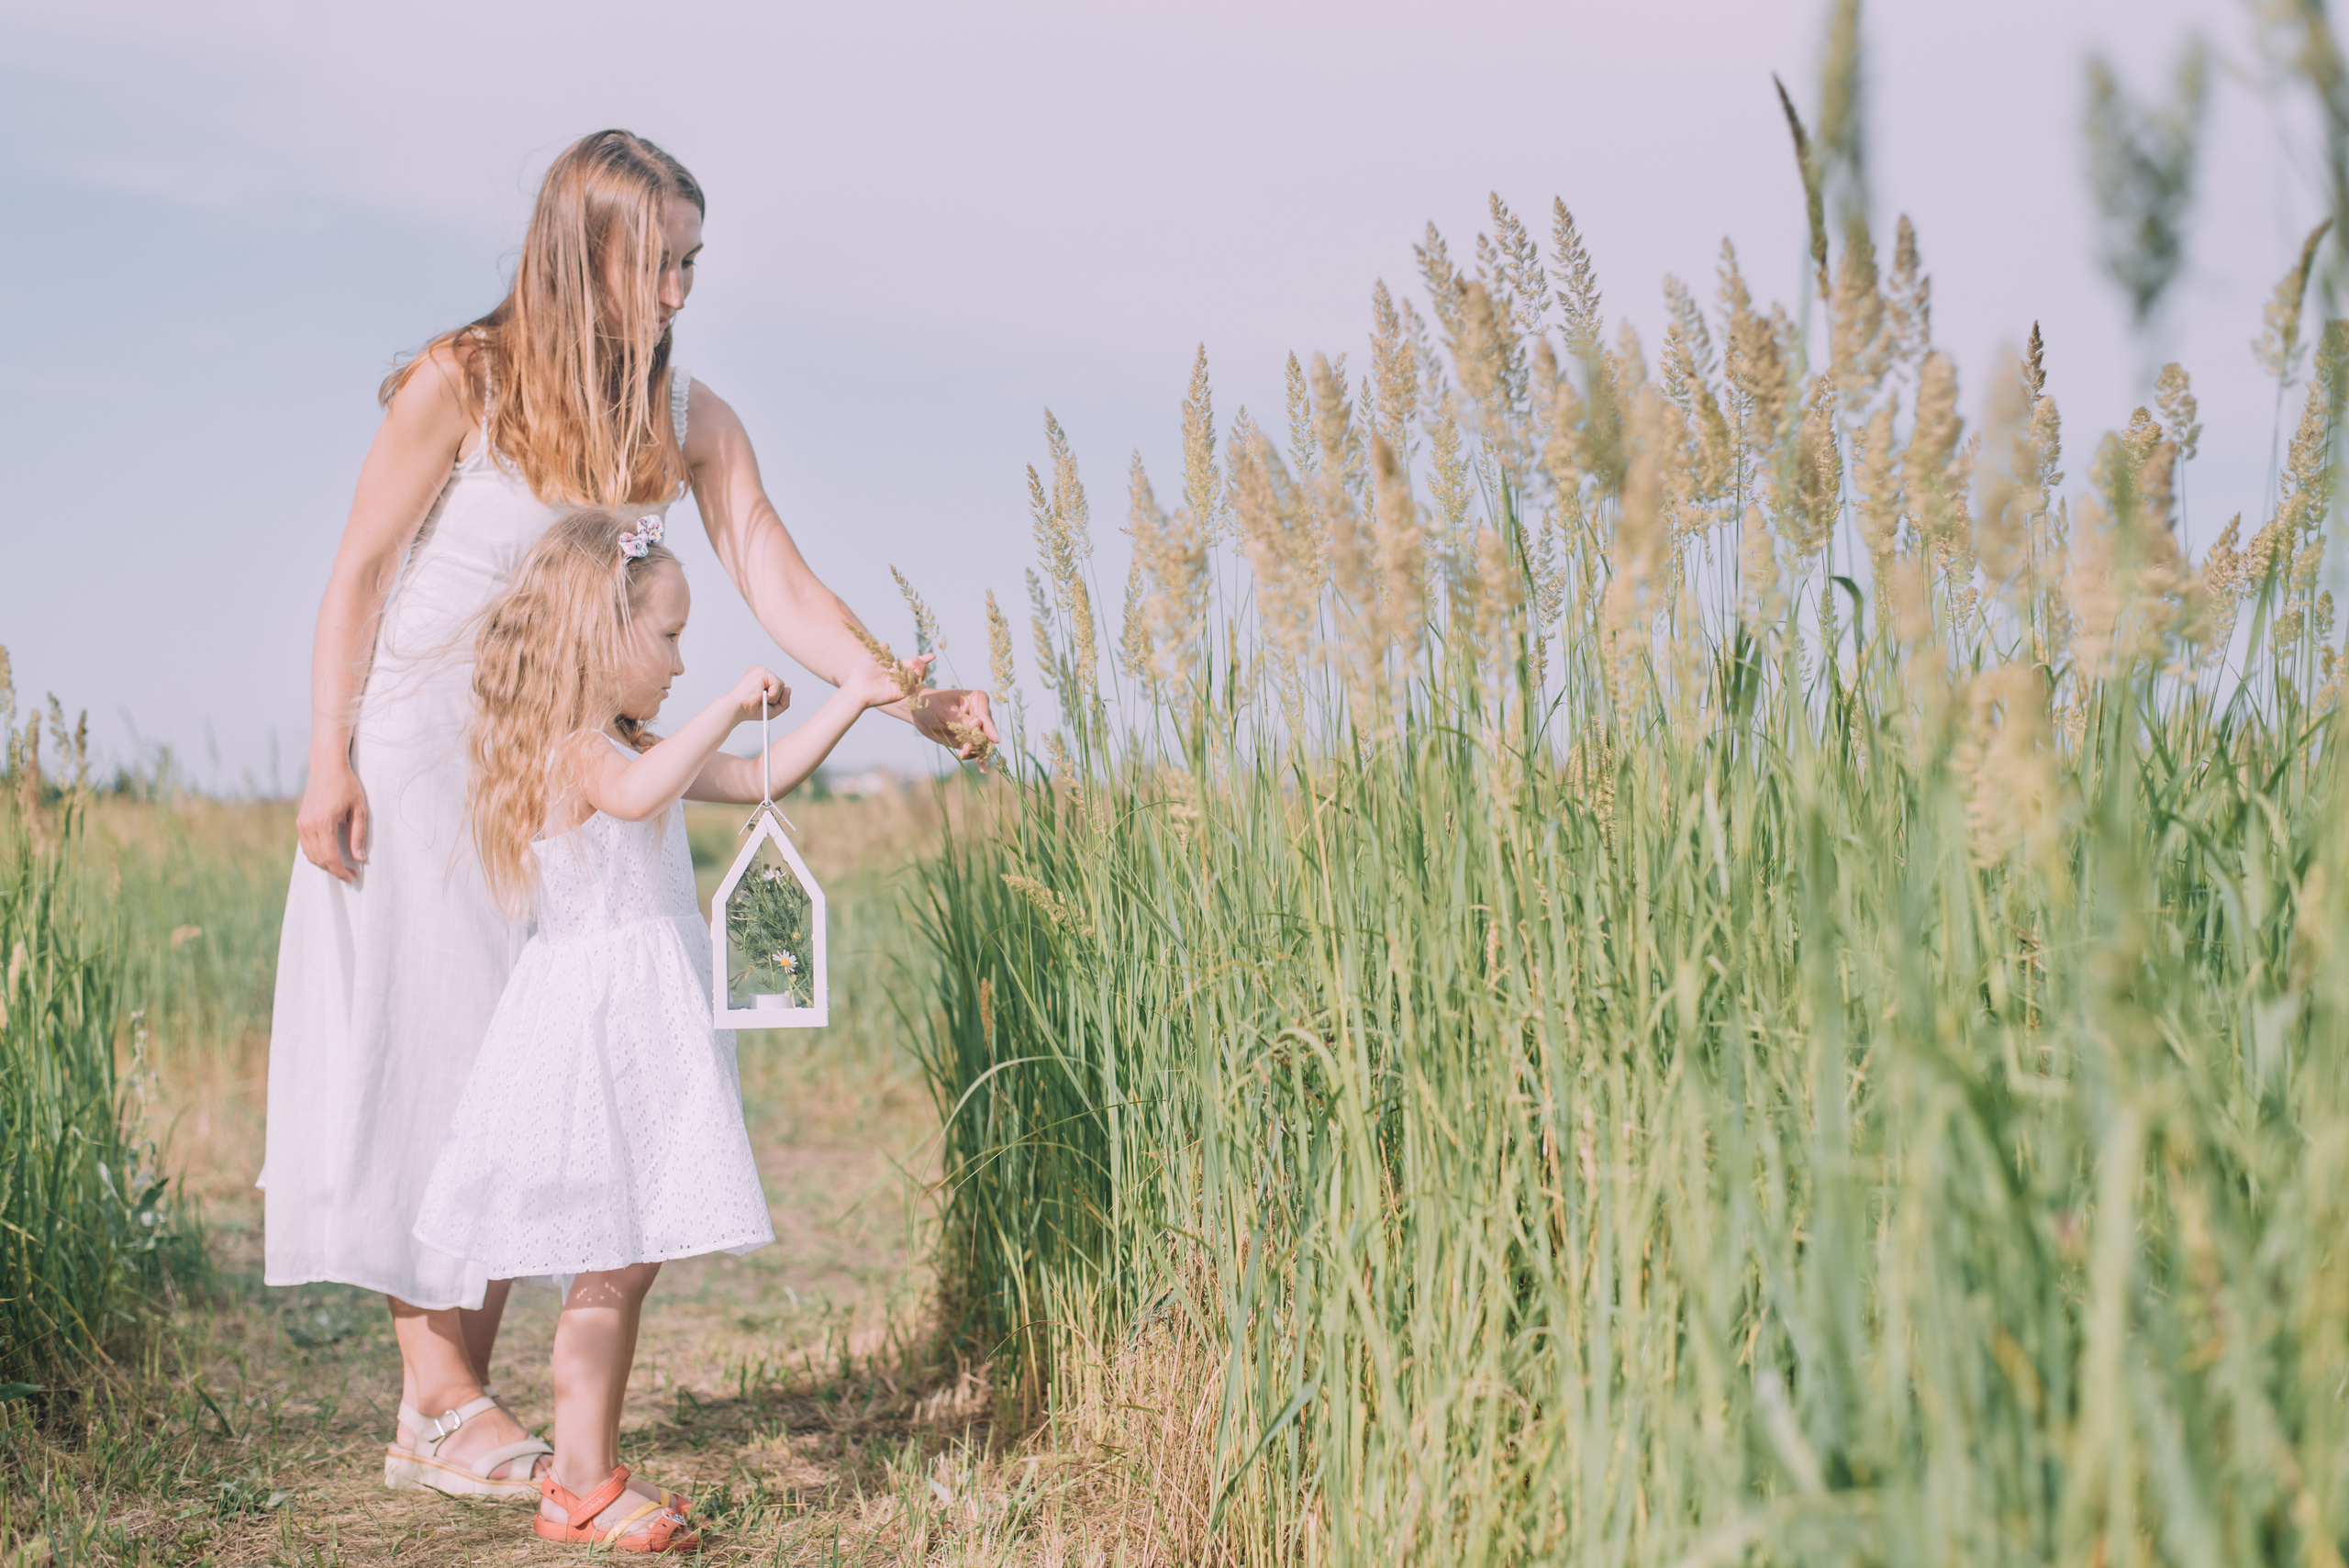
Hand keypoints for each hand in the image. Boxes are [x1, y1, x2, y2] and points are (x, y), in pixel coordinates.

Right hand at [296, 758, 368, 884]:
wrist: (326, 766)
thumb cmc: (346, 785)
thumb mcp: (360, 808)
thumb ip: (359, 835)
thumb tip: (359, 858)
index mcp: (324, 823)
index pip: (330, 857)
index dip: (341, 871)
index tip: (352, 877)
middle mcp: (308, 825)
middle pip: (318, 859)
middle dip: (334, 870)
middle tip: (349, 874)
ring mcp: (301, 823)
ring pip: (310, 855)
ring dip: (324, 864)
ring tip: (341, 866)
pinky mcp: (300, 821)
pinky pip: (306, 845)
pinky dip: (317, 854)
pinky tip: (330, 854)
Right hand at [732, 666, 787, 723]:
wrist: (737, 709)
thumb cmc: (750, 709)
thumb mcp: (772, 709)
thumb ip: (784, 701)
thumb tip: (789, 688)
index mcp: (760, 679)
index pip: (777, 687)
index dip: (773, 698)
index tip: (761, 701)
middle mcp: (760, 672)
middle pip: (781, 685)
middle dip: (775, 697)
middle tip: (761, 700)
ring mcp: (760, 670)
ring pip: (781, 685)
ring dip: (774, 696)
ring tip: (760, 698)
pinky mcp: (761, 671)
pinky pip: (778, 684)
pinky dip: (773, 694)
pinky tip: (760, 694)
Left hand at [846, 649, 929, 710]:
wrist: (856, 688)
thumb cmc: (861, 673)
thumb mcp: (871, 658)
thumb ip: (880, 651)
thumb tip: (886, 644)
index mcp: (895, 669)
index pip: (912, 664)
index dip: (922, 659)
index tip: (933, 656)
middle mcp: (900, 678)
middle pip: (919, 672)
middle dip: (922, 664)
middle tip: (917, 658)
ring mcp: (901, 686)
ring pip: (918, 679)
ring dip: (919, 669)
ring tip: (914, 660)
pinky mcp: (899, 694)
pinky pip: (911, 687)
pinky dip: (911, 679)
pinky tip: (906, 672)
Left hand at [912, 687, 1000, 768]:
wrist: (920, 713)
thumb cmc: (932, 704)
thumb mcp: (945, 711)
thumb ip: (961, 720)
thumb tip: (978, 725)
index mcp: (978, 699)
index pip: (985, 717)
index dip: (989, 729)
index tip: (995, 740)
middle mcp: (980, 713)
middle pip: (986, 731)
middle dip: (979, 742)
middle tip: (967, 749)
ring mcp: (976, 728)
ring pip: (982, 743)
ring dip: (976, 752)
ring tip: (963, 754)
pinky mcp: (969, 740)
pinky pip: (974, 750)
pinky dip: (973, 757)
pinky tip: (976, 765)